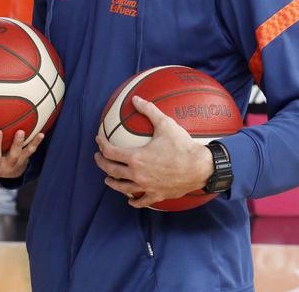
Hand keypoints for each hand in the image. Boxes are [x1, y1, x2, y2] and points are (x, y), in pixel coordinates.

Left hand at [95, 96, 214, 208]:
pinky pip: (141, 201)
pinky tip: (131, 200)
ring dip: (112, 183)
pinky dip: (134, 200)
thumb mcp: (165, 124)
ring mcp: (146, 187)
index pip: (110, 152)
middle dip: (101, 163)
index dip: (101, 144)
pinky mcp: (157, 195)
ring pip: (122, 187)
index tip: (98, 139)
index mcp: (136, 157)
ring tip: (108, 179)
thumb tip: (136, 98)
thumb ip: (149, 110)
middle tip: (98, 158)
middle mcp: (137, 174)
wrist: (200, 168)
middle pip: (112, 170)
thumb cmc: (182, 145)